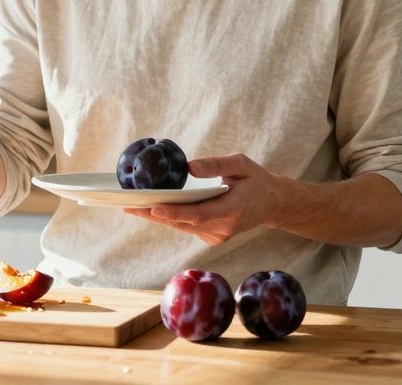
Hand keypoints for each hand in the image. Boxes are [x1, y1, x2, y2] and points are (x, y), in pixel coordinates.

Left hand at [123, 153, 292, 246]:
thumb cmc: (256, 180)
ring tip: (131, 207)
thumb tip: (189, 167)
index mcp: (233, 209)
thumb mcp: (242, 164)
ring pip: (182, 226)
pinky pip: (187, 226)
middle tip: (127, 206)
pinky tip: (151, 208)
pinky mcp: (213, 236)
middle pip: (183, 222)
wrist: (273, 203)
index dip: (174, 212)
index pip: (198, 214)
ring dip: (158, 217)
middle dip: (154, 214)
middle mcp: (223, 227)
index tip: (153, 207)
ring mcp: (218, 235)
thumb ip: (216, 165)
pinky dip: (171, 217)